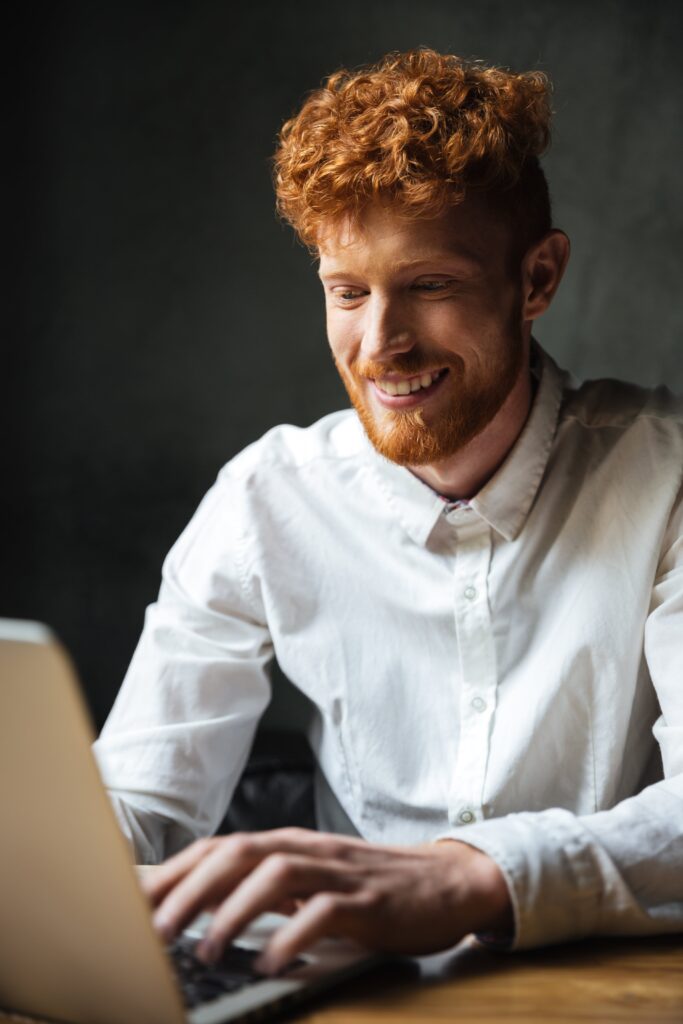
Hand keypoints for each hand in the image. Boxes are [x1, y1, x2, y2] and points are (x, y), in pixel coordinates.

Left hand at [141, 827, 512, 973]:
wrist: (444, 882)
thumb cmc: (367, 885)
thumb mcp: (310, 880)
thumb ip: (263, 886)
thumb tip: (199, 905)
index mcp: (288, 844)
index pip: (220, 847)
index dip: (175, 870)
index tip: (133, 899)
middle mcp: (308, 850)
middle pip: (240, 853)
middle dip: (191, 889)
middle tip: (155, 930)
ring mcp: (338, 872)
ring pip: (276, 874)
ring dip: (234, 911)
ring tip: (207, 951)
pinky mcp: (368, 901)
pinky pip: (325, 913)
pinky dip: (293, 936)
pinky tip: (271, 964)